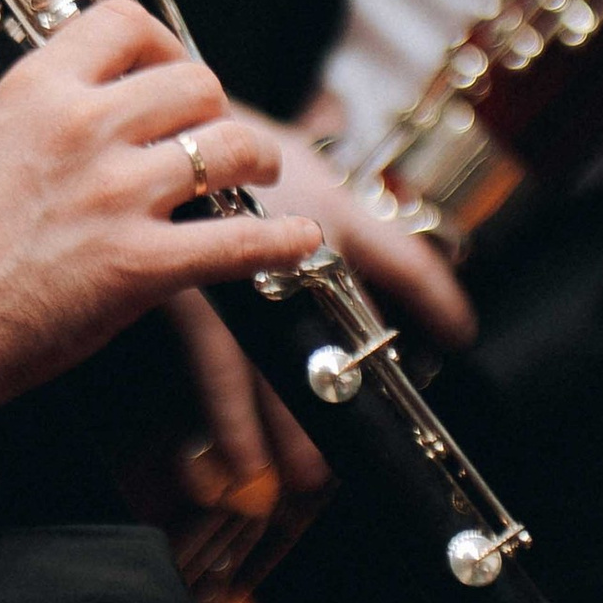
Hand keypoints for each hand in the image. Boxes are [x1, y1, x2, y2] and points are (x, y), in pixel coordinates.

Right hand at [0, 2, 321, 419]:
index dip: (165, 45)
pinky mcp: (139, 265)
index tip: (172, 73)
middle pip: (194, 82)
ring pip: (229, 146)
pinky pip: (239, 241)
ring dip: (256, 162)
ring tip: (257, 176)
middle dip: (214, 110)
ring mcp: (116, 195)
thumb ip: (50, 115)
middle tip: (216, 136)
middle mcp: (84, 129)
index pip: (126, 24)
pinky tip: (297, 242)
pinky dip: (282, 244)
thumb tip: (106, 108)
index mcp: (39, 90)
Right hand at [152, 113, 469, 532]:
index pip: (406, 262)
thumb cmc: (215, 134)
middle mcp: (305, 246)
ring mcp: (251, 277)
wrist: (143, 125)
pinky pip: (222, 373)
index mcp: (336, 209)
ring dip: (296, 430)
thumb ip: (323, 195)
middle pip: (350, 333)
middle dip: (358, 393)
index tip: (459, 333)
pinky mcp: (196, 296)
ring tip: (304, 477)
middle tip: (370, 446)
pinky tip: (241, 462)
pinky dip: (233, 420)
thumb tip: (360, 214)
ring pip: (289, 369)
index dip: (438, 302)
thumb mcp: (286, 152)